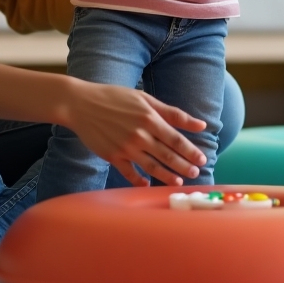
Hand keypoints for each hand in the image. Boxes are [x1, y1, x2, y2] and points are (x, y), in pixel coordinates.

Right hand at [63, 80, 207, 185]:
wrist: (81, 104)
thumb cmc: (115, 98)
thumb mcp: (145, 98)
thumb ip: (172, 113)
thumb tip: (200, 124)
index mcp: (150, 119)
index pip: (176, 139)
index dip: (191, 151)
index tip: (203, 159)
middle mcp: (140, 135)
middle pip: (167, 155)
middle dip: (184, 166)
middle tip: (196, 173)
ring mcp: (125, 148)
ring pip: (151, 166)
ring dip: (167, 176)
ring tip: (179, 181)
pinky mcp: (112, 156)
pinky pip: (129, 173)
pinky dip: (139, 180)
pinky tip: (148, 184)